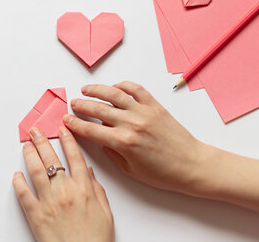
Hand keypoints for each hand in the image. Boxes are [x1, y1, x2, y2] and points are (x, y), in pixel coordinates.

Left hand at [13, 127, 113, 241]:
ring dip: (30, 154)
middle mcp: (65, 191)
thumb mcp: (105, 213)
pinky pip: (23, 193)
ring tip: (26, 145)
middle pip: (52, 158)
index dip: (68, 140)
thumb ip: (97, 190)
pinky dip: (18, 182)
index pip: (74, 157)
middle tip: (36, 131)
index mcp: (84, 189)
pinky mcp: (35, 214)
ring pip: (36, 170)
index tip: (63, 130)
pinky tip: (16, 174)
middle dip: (43, 141)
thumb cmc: (95, 240)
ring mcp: (48, 201)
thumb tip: (88, 173)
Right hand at [63, 81, 209, 195]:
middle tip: (73, 104)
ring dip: (97, 90)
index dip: (75, 124)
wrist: (191, 165)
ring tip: (86, 89)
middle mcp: (131, 123)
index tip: (66, 120)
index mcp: (123, 142)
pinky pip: (136, 89)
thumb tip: (100, 138)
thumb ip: (111, 152)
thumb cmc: (163, 173)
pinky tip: (114, 88)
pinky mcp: (155, 106)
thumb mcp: (129, 170)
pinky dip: (123, 85)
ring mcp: (144, 112)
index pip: (90, 129)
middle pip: (98, 109)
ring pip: (114, 94)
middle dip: (81, 105)